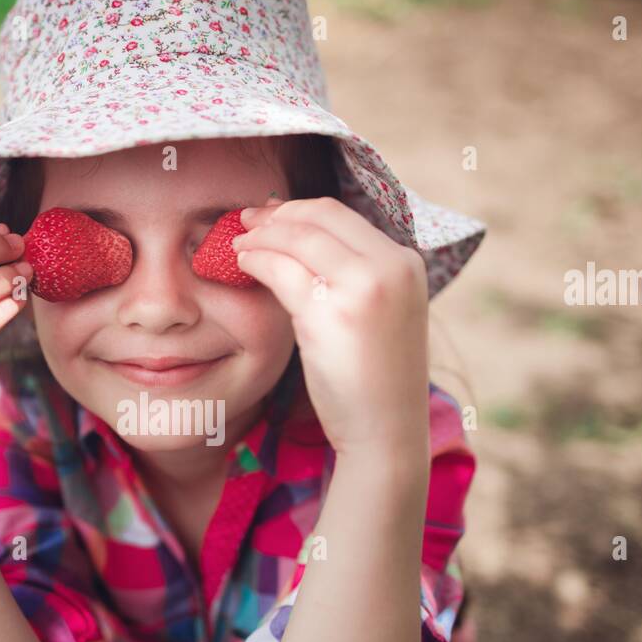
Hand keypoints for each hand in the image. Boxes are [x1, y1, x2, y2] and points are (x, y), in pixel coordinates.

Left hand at [233, 196, 430, 471]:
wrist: (386, 431)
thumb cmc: (375, 380)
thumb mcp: (378, 314)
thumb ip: (354, 277)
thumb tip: (305, 241)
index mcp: (405, 263)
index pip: (342, 215)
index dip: (297, 209)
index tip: (269, 216)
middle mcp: (390, 266)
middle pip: (319, 216)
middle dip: (275, 216)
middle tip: (243, 222)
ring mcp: (364, 287)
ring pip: (298, 237)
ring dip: (260, 236)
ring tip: (236, 245)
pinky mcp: (332, 312)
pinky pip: (282, 269)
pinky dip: (256, 260)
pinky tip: (241, 265)